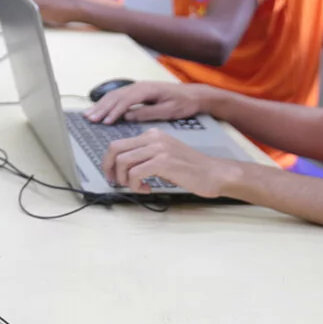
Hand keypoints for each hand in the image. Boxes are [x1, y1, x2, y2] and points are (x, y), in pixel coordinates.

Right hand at [84, 81, 206, 124]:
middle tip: (90, 119)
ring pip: (115, 95)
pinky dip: (107, 103)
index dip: (114, 111)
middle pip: (116, 96)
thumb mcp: (168, 111)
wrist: (194, 94)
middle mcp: (140, 86)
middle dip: (101, 108)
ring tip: (89, 115)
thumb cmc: (184, 103)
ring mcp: (138, 87)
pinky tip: (100, 109)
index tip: (105, 122)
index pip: (126, 100)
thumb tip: (128, 116)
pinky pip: (119, 96)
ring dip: (101, 105)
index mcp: (147, 89)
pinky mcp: (138, 92)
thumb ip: (147, 113)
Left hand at [101, 128, 237, 196]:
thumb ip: (145, 156)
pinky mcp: (163, 162)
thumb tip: (121, 168)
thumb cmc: (190, 169)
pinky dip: (136, 185)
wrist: (214, 173)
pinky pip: (135, 173)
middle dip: (109, 169)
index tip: (112, 175)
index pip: (118, 143)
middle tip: (116, 183)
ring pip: (122, 162)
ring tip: (137, 186)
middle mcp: (153, 138)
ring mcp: (158, 148)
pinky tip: (147, 189)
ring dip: (124, 179)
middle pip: (115, 149)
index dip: (108, 161)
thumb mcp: (164, 155)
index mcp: (152, 134)